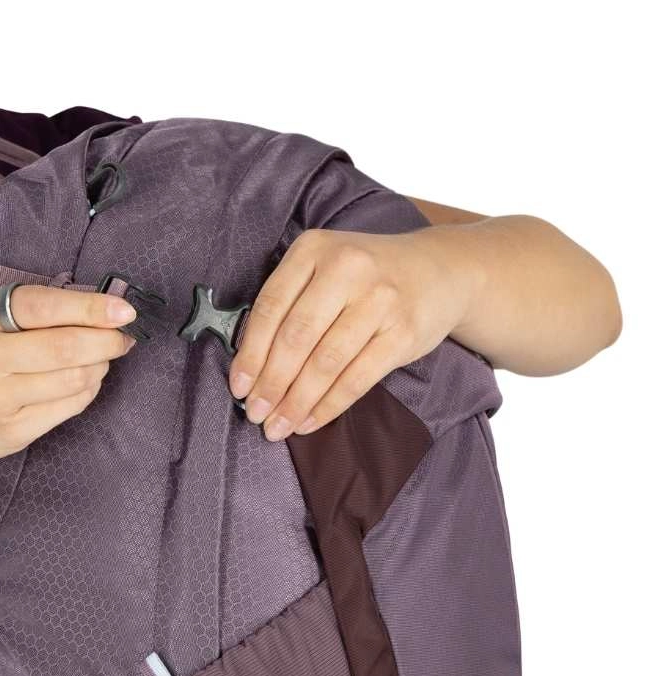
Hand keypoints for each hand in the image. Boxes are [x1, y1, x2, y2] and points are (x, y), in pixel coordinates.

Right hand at [0, 285, 136, 468]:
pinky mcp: (9, 434)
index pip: (42, 307)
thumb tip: (94, 308)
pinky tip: (83, 380)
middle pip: (65, 349)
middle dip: (106, 340)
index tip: (124, 310)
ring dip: (100, 365)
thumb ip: (23, 308)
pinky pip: (67, 408)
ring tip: (100, 356)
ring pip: (74, 381)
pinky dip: (87, 390)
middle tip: (123, 335)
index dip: (91, 308)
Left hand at [228, 227, 476, 439]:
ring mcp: (379, 300)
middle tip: (255, 413)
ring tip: (278, 425)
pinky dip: (329, 405)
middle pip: (296, 337)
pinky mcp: (403, 332)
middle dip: (271, 383)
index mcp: (314, 249)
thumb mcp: (323, 268)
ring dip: (297, 401)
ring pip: (326, 362)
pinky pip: (358, 378)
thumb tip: (251, 366)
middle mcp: (347, 268)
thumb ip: (288, 302)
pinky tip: (310, 421)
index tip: (238, 386)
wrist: (438, 270)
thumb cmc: (365, 276)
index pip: (270, 307)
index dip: (250, 352)